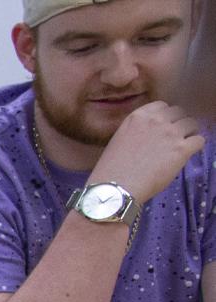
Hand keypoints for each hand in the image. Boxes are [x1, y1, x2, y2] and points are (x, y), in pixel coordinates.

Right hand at [89, 100, 205, 201]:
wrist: (117, 186)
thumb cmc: (112, 168)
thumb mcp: (120, 139)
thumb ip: (138, 131)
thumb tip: (151, 135)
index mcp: (138, 116)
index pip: (161, 106)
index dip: (164, 116)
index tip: (162, 126)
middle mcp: (157, 120)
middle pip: (179, 113)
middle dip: (177, 123)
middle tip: (173, 137)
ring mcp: (171, 133)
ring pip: (192, 124)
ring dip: (188, 133)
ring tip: (182, 146)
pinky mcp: (182, 149)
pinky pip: (199, 140)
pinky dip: (195, 146)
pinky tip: (187, 154)